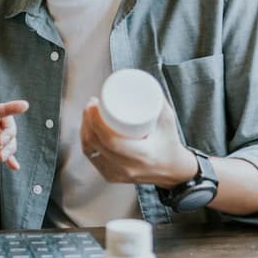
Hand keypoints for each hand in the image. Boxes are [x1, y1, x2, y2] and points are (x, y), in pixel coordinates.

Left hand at [78, 96, 196, 187]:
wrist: (172, 171)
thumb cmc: (170, 143)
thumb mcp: (168, 121)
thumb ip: (157, 101)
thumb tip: (141, 81)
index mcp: (142, 156)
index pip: (110, 140)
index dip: (95, 120)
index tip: (94, 104)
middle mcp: (127, 168)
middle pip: (96, 143)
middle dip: (88, 120)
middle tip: (92, 104)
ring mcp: (116, 175)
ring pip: (90, 150)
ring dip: (85, 129)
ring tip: (88, 113)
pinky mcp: (110, 176)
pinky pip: (91, 157)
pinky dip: (86, 141)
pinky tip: (86, 129)